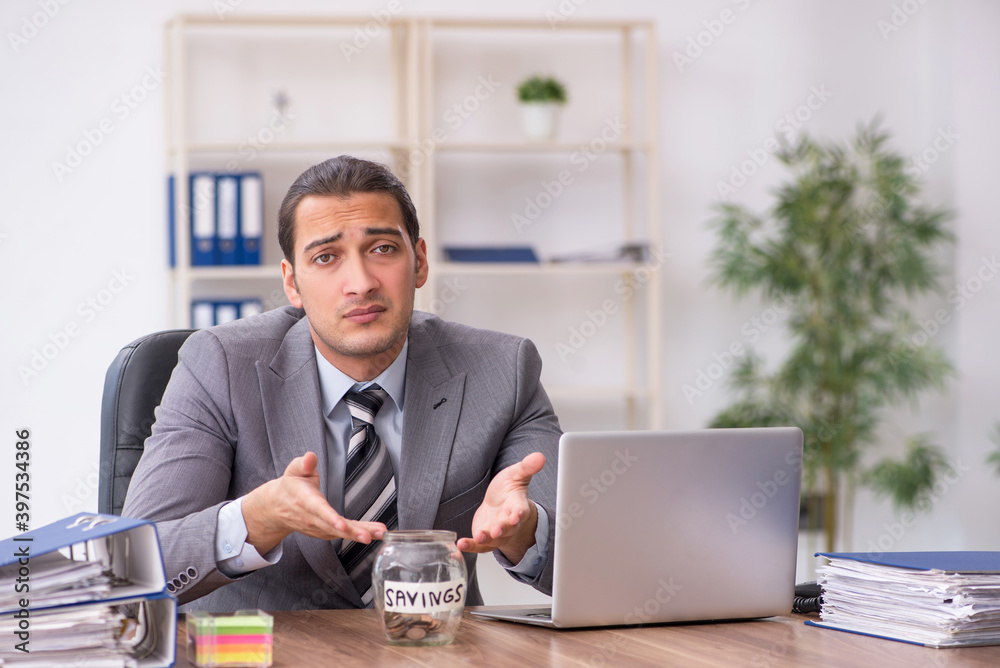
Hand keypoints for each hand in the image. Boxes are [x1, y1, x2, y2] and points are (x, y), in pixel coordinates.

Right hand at [242, 452, 385, 553]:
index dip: (331, 518)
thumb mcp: (294, 470)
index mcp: (305, 500)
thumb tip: (310, 457)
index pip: (319, 510)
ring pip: (340, 533)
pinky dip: (358, 534)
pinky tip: (373, 533)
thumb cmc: (291, 486)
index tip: (342, 525)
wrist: (278, 506)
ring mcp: (318, 527)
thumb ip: (304, 464)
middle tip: (369, 535)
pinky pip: (342, 534)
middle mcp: (312, 518)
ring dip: (360, 534)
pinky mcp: (324, 532)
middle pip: (333, 527)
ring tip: (379, 533)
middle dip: (352, 532)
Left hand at [457, 452, 545, 563]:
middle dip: (503, 529)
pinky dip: (470, 546)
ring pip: (494, 540)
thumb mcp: (516, 474)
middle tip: (497, 530)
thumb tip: (540, 456)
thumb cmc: (509, 489)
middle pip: (508, 528)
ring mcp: (497, 533)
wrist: (500, 503)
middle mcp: (509, 523)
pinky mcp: (484, 539)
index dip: (519, 514)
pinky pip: (478, 546)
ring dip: (486, 539)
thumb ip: (526, 467)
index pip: (521, 511)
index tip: (516, 516)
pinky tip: (460, 544)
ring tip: (479, 537)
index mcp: (518, 507)